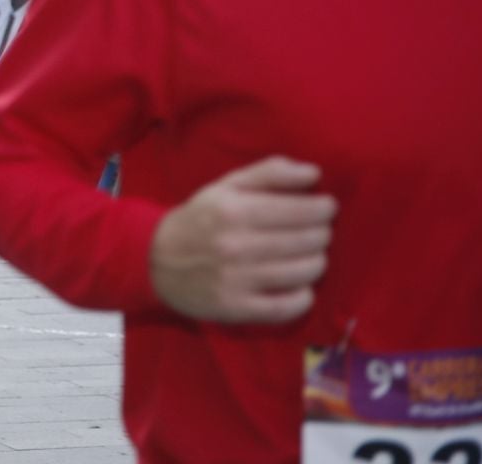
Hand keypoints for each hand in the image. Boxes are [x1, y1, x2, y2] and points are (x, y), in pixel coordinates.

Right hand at [150, 156, 336, 324]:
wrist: (155, 259)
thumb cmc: (200, 218)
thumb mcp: (227, 186)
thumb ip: (270, 173)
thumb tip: (315, 173)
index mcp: (234, 210)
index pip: (301, 210)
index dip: (323, 208)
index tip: (327, 207)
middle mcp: (236, 245)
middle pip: (308, 241)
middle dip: (322, 233)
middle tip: (318, 231)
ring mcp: (237, 280)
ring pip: (304, 272)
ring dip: (317, 262)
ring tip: (310, 255)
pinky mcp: (236, 308)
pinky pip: (288, 307)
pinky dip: (303, 297)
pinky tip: (299, 285)